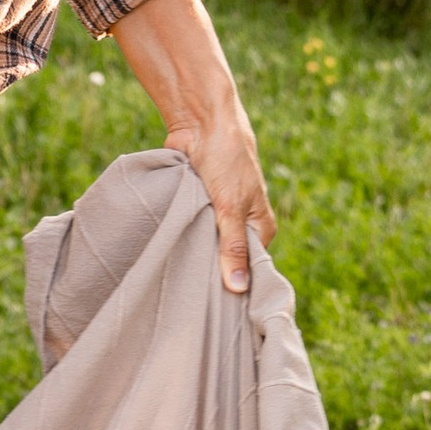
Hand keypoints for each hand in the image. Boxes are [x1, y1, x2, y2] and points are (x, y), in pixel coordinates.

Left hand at [172, 102, 275, 297]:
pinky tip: (170, 254)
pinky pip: (190, 230)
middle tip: (193, 296)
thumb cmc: (227, 159)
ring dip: (193, 254)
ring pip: (205, 246)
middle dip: (212, 272)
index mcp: (260, 228)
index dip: (235, 286)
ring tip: (180, 279)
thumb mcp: (230, 208)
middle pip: (227, 259)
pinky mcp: (197, 207)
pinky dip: (182, 236)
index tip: (218, 307)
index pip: (251, 268)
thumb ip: (232, 248)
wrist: (201, 122)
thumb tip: (239, 288)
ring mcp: (218, 217)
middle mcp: (241, 224)